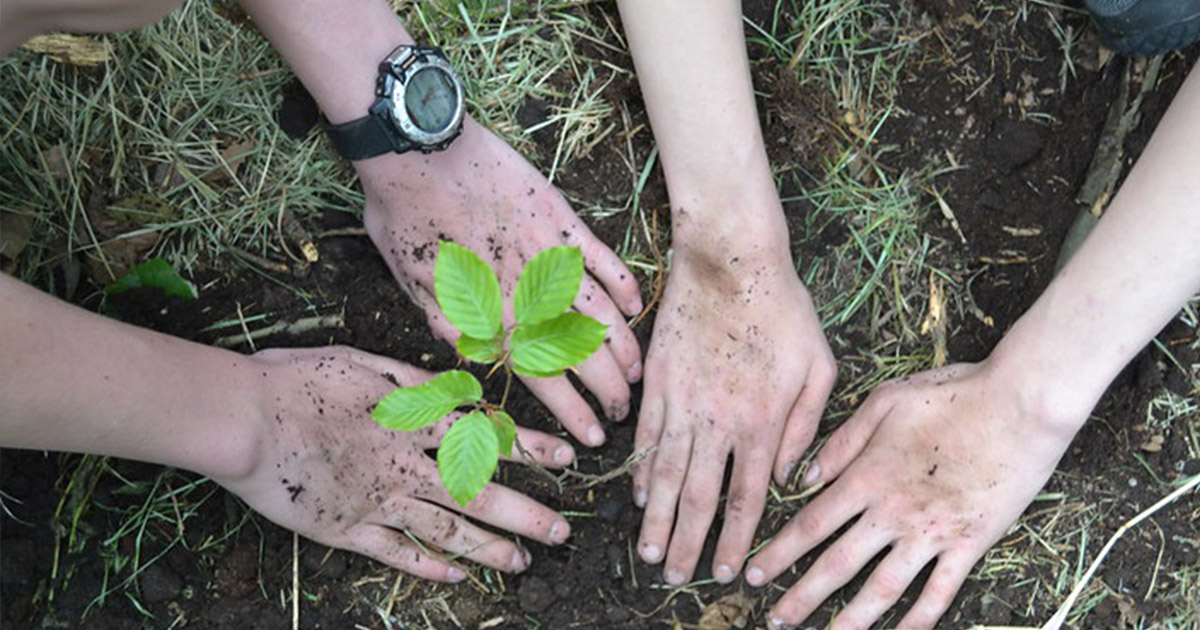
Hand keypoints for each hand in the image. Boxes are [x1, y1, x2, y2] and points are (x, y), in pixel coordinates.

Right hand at [214, 346, 575, 580]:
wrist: (243, 419)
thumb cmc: (297, 379)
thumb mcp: (362, 362)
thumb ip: (412, 378)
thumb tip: (457, 385)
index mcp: (411, 420)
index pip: (485, 436)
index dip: (529, 448)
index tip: (566, 460)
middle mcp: (404, 465)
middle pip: (476, 494)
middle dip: (525, 515)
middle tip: (561, 534)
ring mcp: (377, 501)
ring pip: (445, 530)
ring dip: (487, 549)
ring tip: (522, 565)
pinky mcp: (345, 529)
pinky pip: (395, 552)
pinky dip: (427, 566)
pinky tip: (455, 577)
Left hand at [357, 119, 643, 446]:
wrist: (417, 150)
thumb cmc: (404, 217)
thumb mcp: (414, 286)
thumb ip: (450, 328)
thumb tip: (477, 368)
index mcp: (490, 316)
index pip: (543, 379)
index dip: (573, 413)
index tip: (591, 438)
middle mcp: (527, 293)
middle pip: (581, 354)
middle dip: (609, 391)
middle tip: (624, 413)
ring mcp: (550, 255)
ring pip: (600, 314)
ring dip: (624, 348)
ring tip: (639, 374)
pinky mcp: (561, 218)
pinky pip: (603, 258)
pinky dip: (624, 284)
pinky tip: (636, 307)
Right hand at [634, 248, 835, 584]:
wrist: (731, 260)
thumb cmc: (784, 309)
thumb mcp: (820, 366)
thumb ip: (807, 426)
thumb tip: (789, 474)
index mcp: (764, 421)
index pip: (747, 496)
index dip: (736, 539)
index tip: (729, 572)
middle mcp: (720, 421)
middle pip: (701, 497)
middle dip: (689, 543)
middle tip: (676, 577)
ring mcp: (683, 402)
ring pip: (668, 474)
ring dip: (658, 519)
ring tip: (649, 553)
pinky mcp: (658, 381)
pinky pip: (647, 436)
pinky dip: (642, 470)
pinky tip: (640, 496)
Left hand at [745, 363, 1080, 628]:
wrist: (1020, 404)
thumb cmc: (953, 393)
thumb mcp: (886, 400)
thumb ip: (842, 440)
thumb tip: (805, 476)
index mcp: (868, 475)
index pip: (810, 523)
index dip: (778, 553)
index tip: (755, 573)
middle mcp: (892, 511)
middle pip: (836, 563)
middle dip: (801, 597)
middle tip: (774, 620)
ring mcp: (932, 532)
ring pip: (882, 588)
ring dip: (850, 620)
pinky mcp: (970, 543)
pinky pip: (940, 592)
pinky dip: (918, 621)